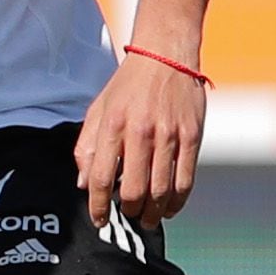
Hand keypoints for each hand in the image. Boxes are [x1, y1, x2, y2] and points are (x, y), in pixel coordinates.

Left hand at [76, 53, 204, 227]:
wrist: (166, 55)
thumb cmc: (129, 85)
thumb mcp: (99, 109)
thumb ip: (87, 147)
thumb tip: (84, 184)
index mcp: (112, 124)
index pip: (99, 177)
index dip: (97, 205)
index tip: (98, 219)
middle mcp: (140, 131)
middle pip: (133, 190)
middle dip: (128, 211)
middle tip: (128, 215)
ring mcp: (169, 135)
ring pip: (161, 190)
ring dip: (153, 212)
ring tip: (148, 218)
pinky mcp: (191, 136)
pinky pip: (185, 180)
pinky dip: (177, 201)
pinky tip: (170, 208)